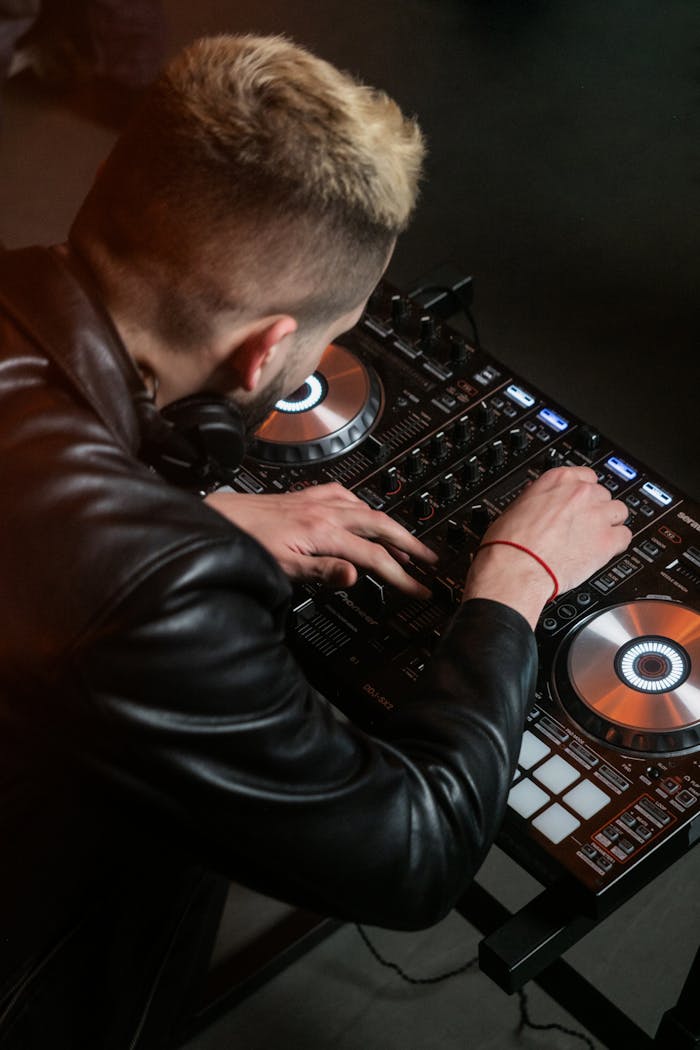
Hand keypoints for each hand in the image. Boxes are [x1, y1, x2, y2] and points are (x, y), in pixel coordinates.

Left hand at [205, 482, 436, 595]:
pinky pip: (346, 495)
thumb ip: (323, 571)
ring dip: (391, 527)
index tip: (419, 589)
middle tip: (430, 560)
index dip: (401, 575)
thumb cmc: (246, 544)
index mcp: (324, 532)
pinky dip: (363, 506)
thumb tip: (356, 576)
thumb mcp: (284, 567)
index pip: (374, 557)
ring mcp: (318, 501)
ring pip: (367, 509)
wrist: (221, 518)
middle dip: (410, 544)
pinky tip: (364, 512)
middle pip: (381, 526)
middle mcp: (325, 512)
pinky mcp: (307, 496)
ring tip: (406, 544)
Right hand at [464, 466, 631, 627]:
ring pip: (619, 512)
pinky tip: (604, 550)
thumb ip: (540, 499)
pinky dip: (617, 544)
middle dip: (595, 509)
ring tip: (595, 538)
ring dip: (610, 523)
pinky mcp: (607, 541)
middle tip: (584, 525)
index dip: (584, 493)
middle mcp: (581, 493)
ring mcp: (597, 515)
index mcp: (558, 479)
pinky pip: (625, 536)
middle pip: (603, 494)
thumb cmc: (509, 543)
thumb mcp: (517, 507)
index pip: (586, 476)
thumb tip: (544, 503)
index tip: (581, 502)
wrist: (515, 568)